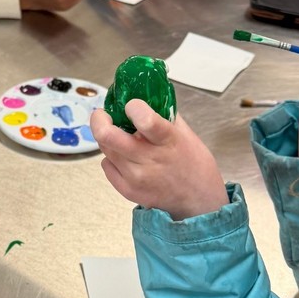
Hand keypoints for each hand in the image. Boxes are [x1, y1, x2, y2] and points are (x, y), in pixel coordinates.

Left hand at [91, 101, 228, 219]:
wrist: (199, 203)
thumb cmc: (195, 165)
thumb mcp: (187, 134)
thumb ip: (165, 114)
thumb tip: (145, 94)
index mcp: (168, 141)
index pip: (145, 120)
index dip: (133, 107)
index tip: (131, 104)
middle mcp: (149, 160)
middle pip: (108, 136)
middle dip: (99, 119)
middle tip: (103, 115)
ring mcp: (136, 177)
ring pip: (105, 149)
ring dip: (108, 138)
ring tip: (119, 136)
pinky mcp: (127, 190)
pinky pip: (106, 166)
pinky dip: (112, 157)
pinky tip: (125, 156)